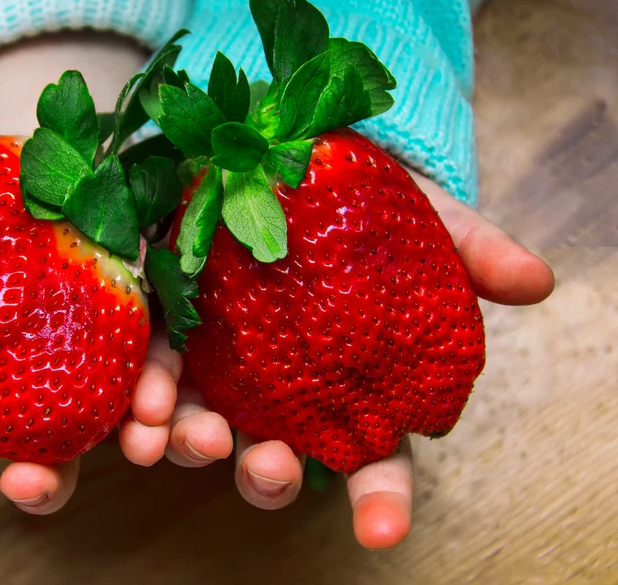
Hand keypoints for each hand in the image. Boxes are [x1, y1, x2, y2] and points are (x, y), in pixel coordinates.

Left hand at [158, 168, 555, 550]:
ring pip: (205, 427)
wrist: (291, 148)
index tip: (382, 530)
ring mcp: (223, 361)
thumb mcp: (424, 218)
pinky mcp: (175, 321)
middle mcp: (282, 387)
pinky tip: (141, 408)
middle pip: (276, 455)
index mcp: (350, 382)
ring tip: (183, 441)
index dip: (381, 498)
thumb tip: (538, 283)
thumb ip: (473, 252)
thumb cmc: (366, 200)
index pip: (372, 458)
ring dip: (191, 446)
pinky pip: (155, 372)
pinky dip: (145, 398)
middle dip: (268, 475)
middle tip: (269, 468)